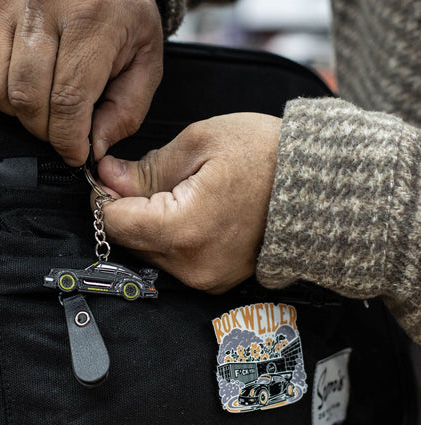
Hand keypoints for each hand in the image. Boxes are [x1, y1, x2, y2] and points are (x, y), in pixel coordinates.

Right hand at [0, 0, 162, 165]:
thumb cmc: (124, 14)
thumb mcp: (147, 61)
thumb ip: (126, 111)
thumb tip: (92, 150)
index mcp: (94, 14)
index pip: (69, 99)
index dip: (70, 140)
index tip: (76, 156)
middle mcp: (44, 0)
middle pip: (28, 98)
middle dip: (46, 132)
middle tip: (64, 133)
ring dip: (20, 115)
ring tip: (46, 109)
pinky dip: (0, 94)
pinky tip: (26, 87)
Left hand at [96, 113, 281, 292]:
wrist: (319, 185)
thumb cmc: (267, 156)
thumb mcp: (200, 144)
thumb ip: (146, 168)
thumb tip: (107, 177)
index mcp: (184, 230)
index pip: (114, 222)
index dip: (104, 195)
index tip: (110, 174)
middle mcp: (192, 266)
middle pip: (129, 240)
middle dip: (127, 207)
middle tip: (144, 176)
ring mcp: (206, 278)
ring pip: (149, 251)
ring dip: (148, 222)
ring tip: (177, 191)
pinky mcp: (216, 280)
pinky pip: (174, 259)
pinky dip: (170, 236)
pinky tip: (189, 210)